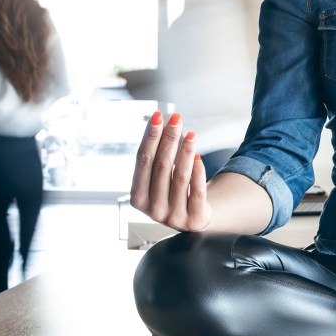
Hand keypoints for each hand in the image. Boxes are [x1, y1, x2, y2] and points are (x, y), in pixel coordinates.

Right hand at [130, 112, 210, 230]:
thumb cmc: (171, 192)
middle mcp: (153, 209)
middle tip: (176, 119)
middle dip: (168, 139)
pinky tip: (198, 157)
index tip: (158, 116)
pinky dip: (198, 173)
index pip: (143, 161)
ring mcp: (173, 217)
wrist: (192, 217)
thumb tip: (161, 121)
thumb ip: (156, 157)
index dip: (150, 137)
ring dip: (185, 152)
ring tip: (191, 134)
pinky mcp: (194, 220)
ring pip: (180, 178)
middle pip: (161, 167)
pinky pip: (197, 191)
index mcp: (137, 198)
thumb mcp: (158, 178)